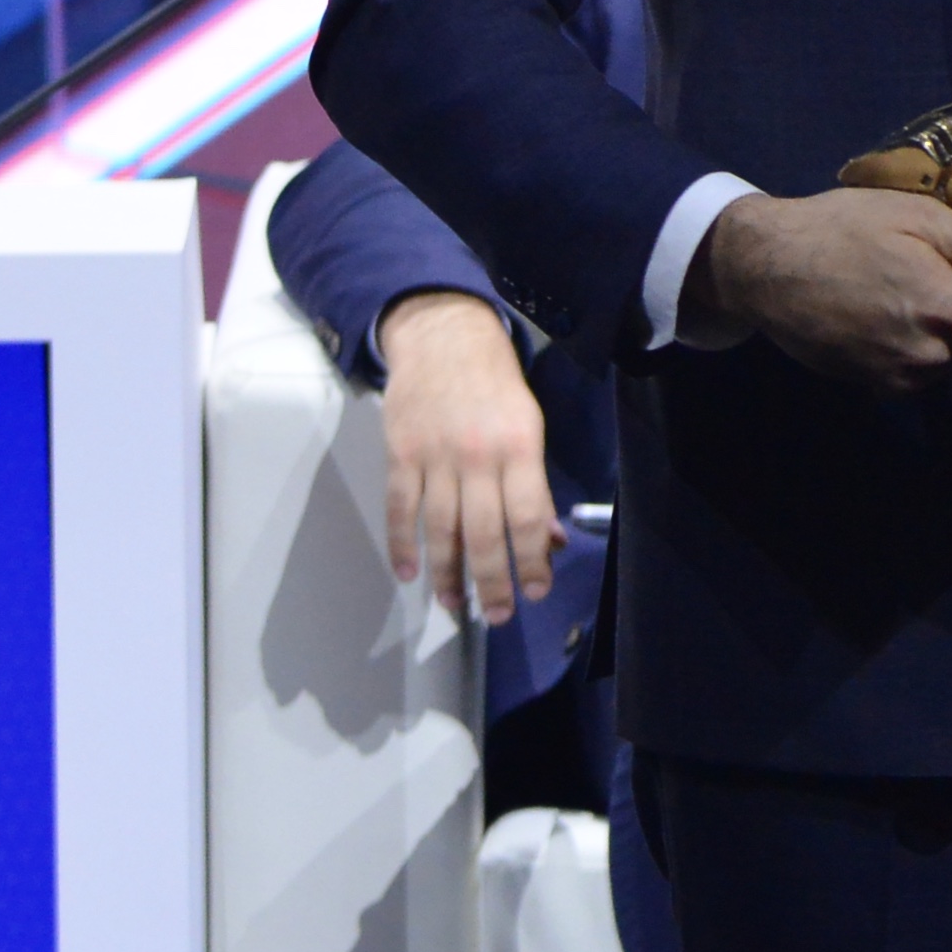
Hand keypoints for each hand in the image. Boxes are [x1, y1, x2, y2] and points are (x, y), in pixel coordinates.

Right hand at [375, 290, 562, 623]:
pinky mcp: (401, 454)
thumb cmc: (496, 385)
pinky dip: (402, 545)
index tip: (537, 591)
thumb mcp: (530, 425)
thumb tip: (551, 540)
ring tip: (456, 604)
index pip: (529, 516)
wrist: (444, 337)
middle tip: (498, 615)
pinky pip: (400, 509)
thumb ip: (535, 484)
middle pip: (485, 532)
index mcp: (519, 446)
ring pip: (441, 529)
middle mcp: (478, 455)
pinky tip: (409, 573)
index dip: (533, 560)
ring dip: (448, 573)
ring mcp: (435, 456)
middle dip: (493, 582)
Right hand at [692, 188, 951, 392]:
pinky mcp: (872, 386)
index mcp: (946, 310)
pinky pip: (921, 370)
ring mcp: (897, 377)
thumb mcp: (921, 219)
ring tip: (915, 285)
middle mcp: (928, 355)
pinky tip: (890, 309)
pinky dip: (922, 345)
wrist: (766, 268)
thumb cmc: (845, 229)